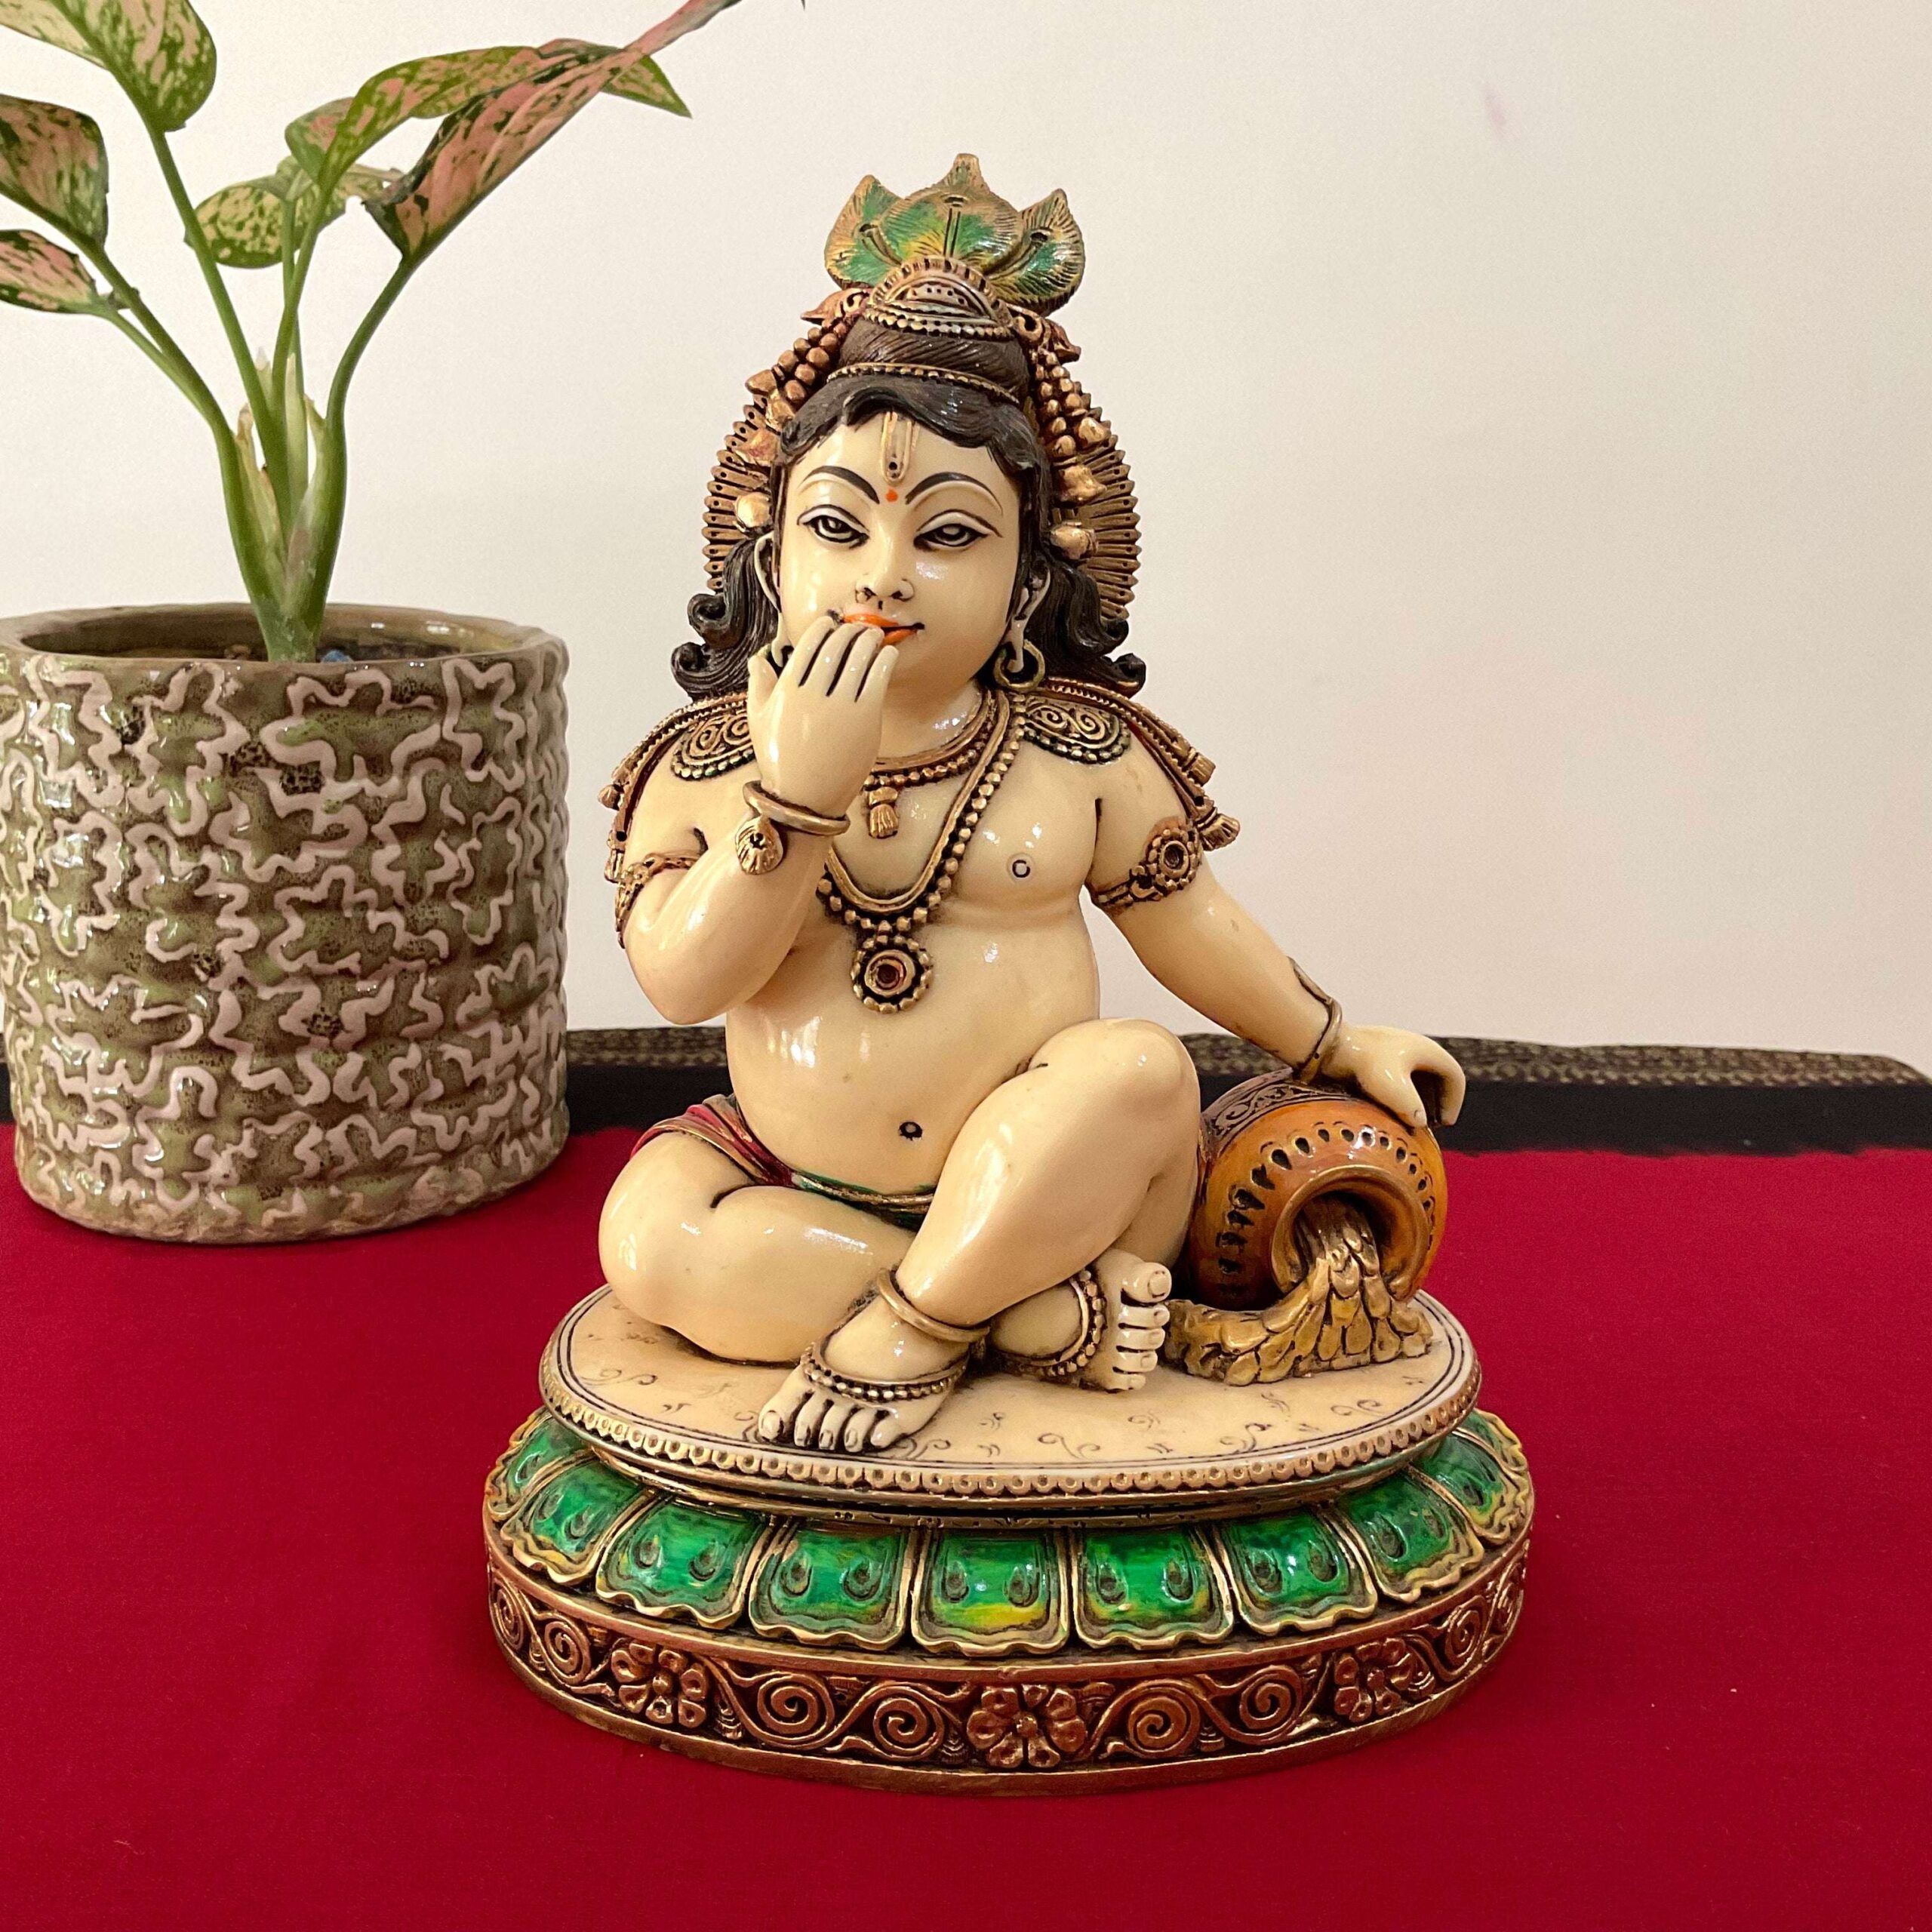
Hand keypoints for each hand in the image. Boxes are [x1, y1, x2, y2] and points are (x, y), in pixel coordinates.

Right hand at [745, 615, 897, 818]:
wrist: (805, 801)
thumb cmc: (781, 761)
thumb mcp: (759, 722)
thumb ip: (759, 686)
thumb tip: (757, 658)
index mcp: (787, 690)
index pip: (809, 644)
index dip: (824, 627)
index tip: (832, 623)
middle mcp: (813, 694)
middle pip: (837, 646)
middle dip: (850, 631)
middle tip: (859, 628)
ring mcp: (840, 706)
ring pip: (860, 657)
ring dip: (870, 640)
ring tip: (875, 636)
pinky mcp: (865, 719)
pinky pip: (879, 677)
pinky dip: (885, 659)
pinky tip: (889, 654)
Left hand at [1320, 1024, 1466, 1130]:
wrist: (1329, 1046)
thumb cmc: (1364, 1064)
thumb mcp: (1392, 1089)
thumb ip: (1411, 1108)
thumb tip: (1420, 1122)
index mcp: (1426, 1049)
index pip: (1454, 1076)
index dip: (1454, 1102)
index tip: (1444, 1123)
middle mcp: (1414, 1047)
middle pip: (1438, 1078)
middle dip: (1438, 1102)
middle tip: (1429, 1125)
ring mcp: (1396, 1051)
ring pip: (1419, 1078)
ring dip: (1420, 1100)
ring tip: (1411, 1121)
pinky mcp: (1379, 1058)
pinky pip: (1401, 1078)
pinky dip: (1404, 1095)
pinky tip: (1392, 1112)